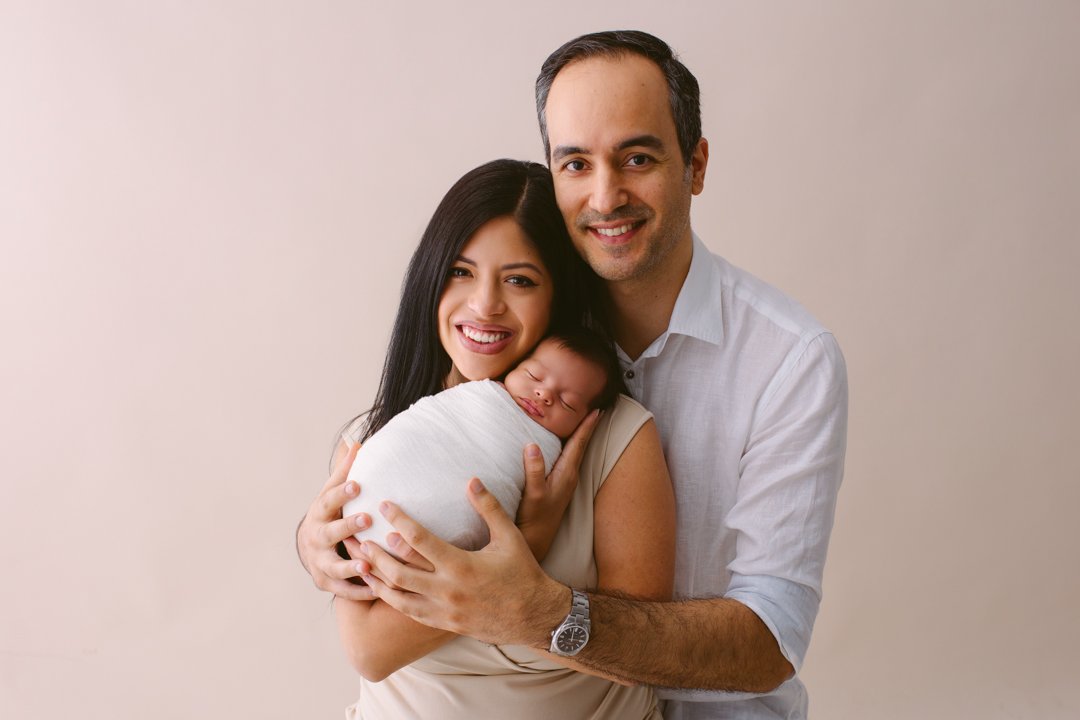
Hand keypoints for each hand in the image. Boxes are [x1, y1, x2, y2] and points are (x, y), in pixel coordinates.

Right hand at [296, 442, 377, 600]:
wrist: (309, 546)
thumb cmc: (330, 513)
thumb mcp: (333, 491)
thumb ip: (345, 471)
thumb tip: (357, 442)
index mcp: (320, 512)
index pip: (329, 500)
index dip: (342, 492)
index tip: (358, 484)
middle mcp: (317, 537)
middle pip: (330, 533)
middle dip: (347, 527)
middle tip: (367, 520)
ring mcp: (319, 561)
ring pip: (334, 566)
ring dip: (350, 566)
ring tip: (368, 566)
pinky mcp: (325, 581)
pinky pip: (342, 589)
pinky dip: (357, 591)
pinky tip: (376, 590)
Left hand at [358, 478, 568, 646]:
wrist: (535, 616)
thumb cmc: (523, 573)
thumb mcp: (509, 537)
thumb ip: (489, 508)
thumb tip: (472, 479)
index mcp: (461, 565)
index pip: (420, 539)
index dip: (399, 520)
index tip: (384, 504)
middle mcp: (447, 590)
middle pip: (399, 570)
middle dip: (376, 552)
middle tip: (358, 535)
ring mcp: (443, 610)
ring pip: (398, 595)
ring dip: (376, 577)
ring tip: (358, 561)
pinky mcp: (443, 623)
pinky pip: (409, 612)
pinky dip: (390, 598)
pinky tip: (379, 587)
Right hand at [516, 409, 600, 559]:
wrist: (535, 542)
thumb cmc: (533, 520)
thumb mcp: (532, 495)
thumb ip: (534, 471)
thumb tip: (532, 445)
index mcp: (566, 474)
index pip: (579, 444)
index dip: (587, 426)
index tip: (597, 409)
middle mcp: (569, 476)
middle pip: (581, 445)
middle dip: (588, 427)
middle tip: (597, 409)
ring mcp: (565, 481)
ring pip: (575, 452)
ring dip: (580, 436)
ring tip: (584, 421)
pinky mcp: (557, 486)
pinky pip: (567, 459)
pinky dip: (569, 446)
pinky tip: (565, 444)